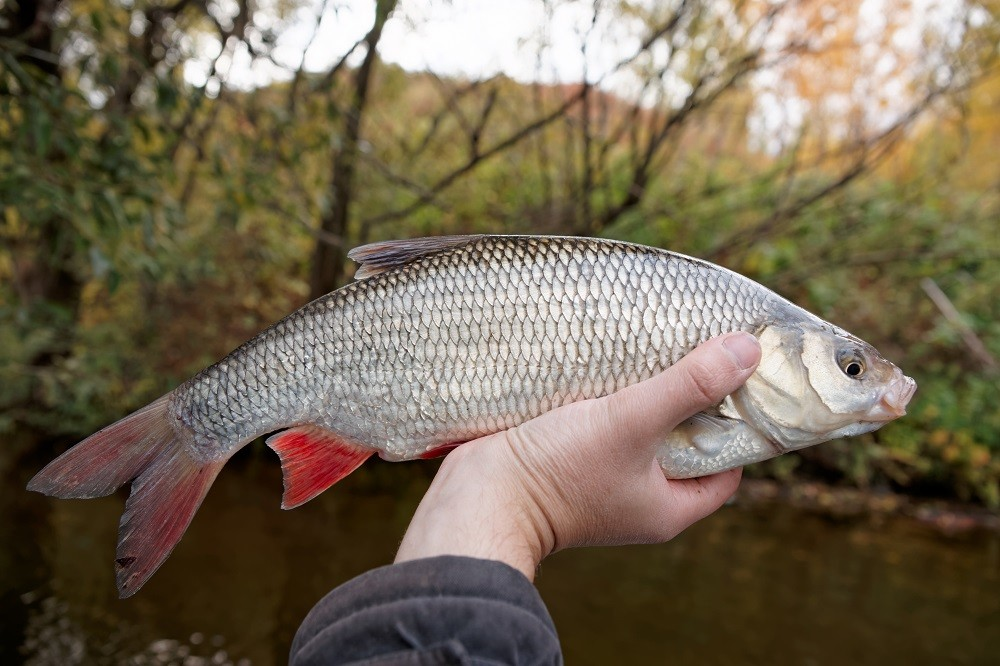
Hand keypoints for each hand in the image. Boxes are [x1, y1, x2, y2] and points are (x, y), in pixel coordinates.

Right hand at [395, 332, 761, 579]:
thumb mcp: (631, 423)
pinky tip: (612, 363)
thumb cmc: (557, 471)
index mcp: (669, 506)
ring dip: (648, 393)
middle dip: (691, 398)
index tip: (734, 375)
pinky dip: (613, 397)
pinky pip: (607, 426)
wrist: (476, 498)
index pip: (727, 463)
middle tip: (697, 348)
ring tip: (656, 347)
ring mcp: (604, 481)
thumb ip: (688, 387)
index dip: (737, 421)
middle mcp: (641, 498)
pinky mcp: (572, 461)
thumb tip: (749, 350)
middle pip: (685, 441)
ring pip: (643, 430)